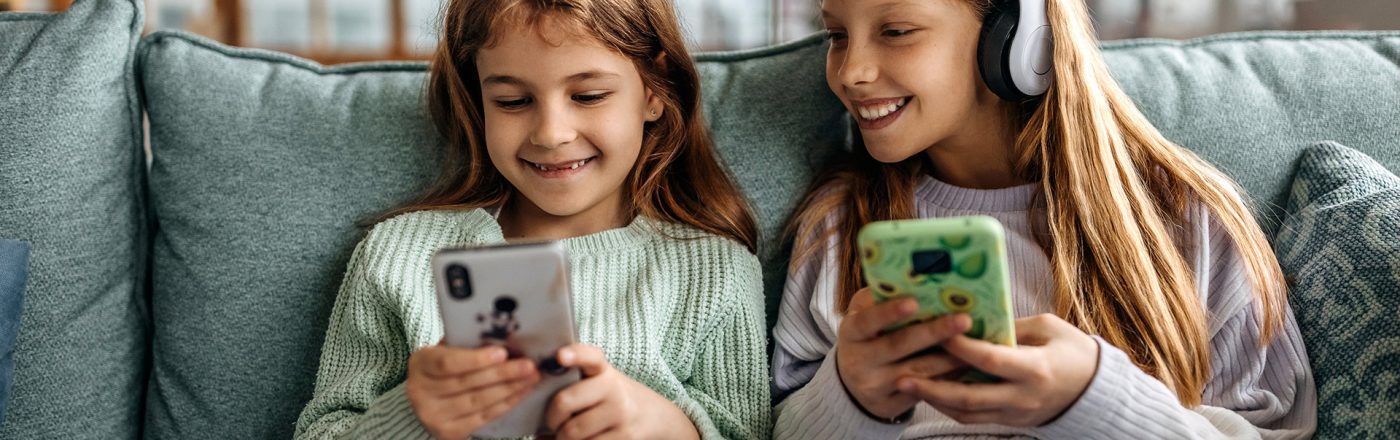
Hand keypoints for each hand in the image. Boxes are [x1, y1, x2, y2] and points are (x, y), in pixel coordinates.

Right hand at [406, 343, 541, 439]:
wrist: (427, 397)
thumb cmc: (445, 364)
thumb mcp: (448, 348)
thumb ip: (468, 343)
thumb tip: (506, 337)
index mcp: (420, 363)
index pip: (448, 363)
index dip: (476, 359)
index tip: (502, 352)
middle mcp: (421, 392)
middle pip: (467, 383)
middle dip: (502, 374)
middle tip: (529, 365)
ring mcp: (433, 415)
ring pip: (478, 401)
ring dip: (509, 389)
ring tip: (531, 377)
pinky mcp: (447, 432)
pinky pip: (483, 417)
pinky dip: (505, 404)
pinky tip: (521, 392)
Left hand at [543, 344, 696, 439]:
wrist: (657, 417)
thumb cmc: (614, 400)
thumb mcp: (601, 383)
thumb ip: (575, 385)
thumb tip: (540, 412)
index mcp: (603, 370)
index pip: (590, 357)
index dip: (575, 354)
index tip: (560, 356)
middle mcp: (613, 388)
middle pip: (565, 402)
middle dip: (551, 419)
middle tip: (552, 423)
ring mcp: (620, 413)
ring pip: (572, 431)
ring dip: (561, 438)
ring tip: (566, 435)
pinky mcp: (625, 436)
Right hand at [836, 287, 970, 419]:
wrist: (855, 383)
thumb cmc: (869, 337)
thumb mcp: (864, 316)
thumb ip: (880, 299)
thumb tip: (914, 278)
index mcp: (851, 333)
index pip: (867, 321)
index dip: (888, 312)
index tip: (914, 302)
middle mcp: (858, 362)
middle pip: (899, 346)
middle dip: (934, 332)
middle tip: (964, 320)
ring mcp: (874, 387)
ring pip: (919, 372)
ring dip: (950, 357)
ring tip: (977, 343)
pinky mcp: (890, 406)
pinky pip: (925, 392)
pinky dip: (949, 379)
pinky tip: (969, 366)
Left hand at [898, 314, 1099, 426]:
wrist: (1096, 390)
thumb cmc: (1073, 350)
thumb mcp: (1048, 328)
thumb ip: (1011, 326)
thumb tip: (975, 317)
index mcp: (1035, 368)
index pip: (990, 360)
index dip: (961, 347)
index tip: (938, 331)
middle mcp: (1022, 396)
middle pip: (969, 398)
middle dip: (932, 388)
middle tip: (901, 376)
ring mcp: (1016, 413)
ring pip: (967, 413)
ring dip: (934, 400)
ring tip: (906, 384)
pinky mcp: (1011, 421)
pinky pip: (974, 417)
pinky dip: (949, 406)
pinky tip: (930, 392)